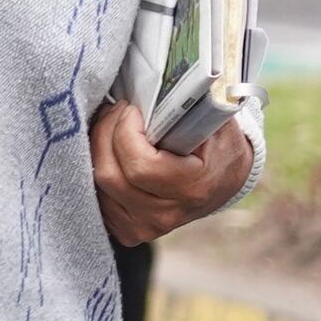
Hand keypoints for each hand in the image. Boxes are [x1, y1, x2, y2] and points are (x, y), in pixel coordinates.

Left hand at [92, 96, 254, 246]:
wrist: (224, 181)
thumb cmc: (219, 146)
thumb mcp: (217, 124)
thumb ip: (191, 108)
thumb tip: (155, 88)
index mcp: (192, 189)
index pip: (140, 166)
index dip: (125, 132)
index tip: (131, 109)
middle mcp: (166, 215)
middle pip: (110, 176)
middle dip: (104, 133)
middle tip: (115, 110)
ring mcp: (144, 228)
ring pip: (97, 186)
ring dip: (96, 149)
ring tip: (110, 125)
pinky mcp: (128, 232)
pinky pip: (96, 198)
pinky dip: (97, 168)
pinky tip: (108, 149)